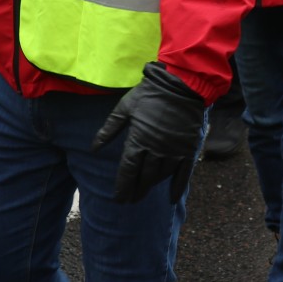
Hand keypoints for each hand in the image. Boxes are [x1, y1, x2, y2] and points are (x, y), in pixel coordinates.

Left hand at [92, 62, 207, 203]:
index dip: (122, 187)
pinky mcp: (188, 148)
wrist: (182, 83)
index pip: (127, 171)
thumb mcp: (125, 107)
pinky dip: (177, 187)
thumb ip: (109, 129)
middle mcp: (156, 150)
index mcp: (138, 140)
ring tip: (145, 190)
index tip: (118, 199)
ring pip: (161, 175)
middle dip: (136, 190)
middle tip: (130, 200)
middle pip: (144, 178)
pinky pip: (183, 173)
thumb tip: (94, 148)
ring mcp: (173, 151)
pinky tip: (171, 197)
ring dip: (152, 185)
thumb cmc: (150, 93)